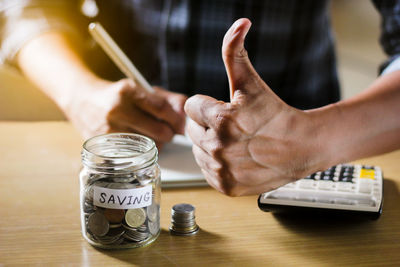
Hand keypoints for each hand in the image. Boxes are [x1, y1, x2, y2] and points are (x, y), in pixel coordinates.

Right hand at [67, 78, 186, 147]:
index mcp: (127, 91)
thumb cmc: (116, 95)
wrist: (80, 100)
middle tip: (167, 130)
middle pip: (159, 131)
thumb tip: (185, 114)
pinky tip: (139, 143)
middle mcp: (117, 110)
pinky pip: (136, 155)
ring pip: (149, 145)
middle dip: (169, 133)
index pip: (162, 109)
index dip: (176, 119)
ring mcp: (109, 130)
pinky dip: (143, 151)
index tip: (180, 124)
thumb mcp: (140, 89)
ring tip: (150, 134)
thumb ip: (167, 99)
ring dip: (157, 143)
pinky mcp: (104, 146)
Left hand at [184, 18, 332, 195]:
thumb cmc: (276, 115)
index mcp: (221, 120)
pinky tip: (235, 157)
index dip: (209, 106)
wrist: (301, 148)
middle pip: (191, 130)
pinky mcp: (226, 186)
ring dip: (211, 144)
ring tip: (236, 142)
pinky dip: (217, 164)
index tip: (228, 110)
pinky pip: (206, 171)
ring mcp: (222, 170)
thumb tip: (239, 24)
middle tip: (234, 127)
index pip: (191, 107)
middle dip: (208, 124)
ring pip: (197, 150)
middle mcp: (218, 148)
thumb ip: (235, 52)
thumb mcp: (252, 82)